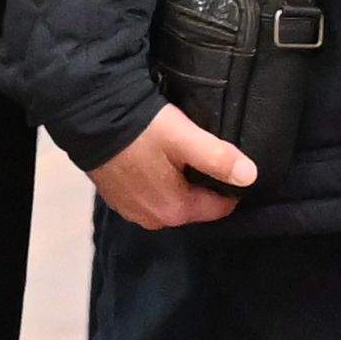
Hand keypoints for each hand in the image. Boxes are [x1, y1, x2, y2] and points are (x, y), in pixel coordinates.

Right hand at [89, 103, 258, 230]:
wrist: (90, 119)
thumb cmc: (143, 131)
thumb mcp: (185, 140)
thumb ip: (218, 159)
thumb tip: (251, 177)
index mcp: (175, 211)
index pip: (220, 208)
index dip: (231, 186)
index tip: (231, 163)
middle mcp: (154, 220)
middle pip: (196, 205)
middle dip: (204, 184)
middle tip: (205, 154)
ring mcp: (133, 212)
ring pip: (173, 200)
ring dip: (180, 183)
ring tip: (183, 156)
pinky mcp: (117, 200)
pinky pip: (151, 195)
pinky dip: (158, 182)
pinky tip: (158, 161)